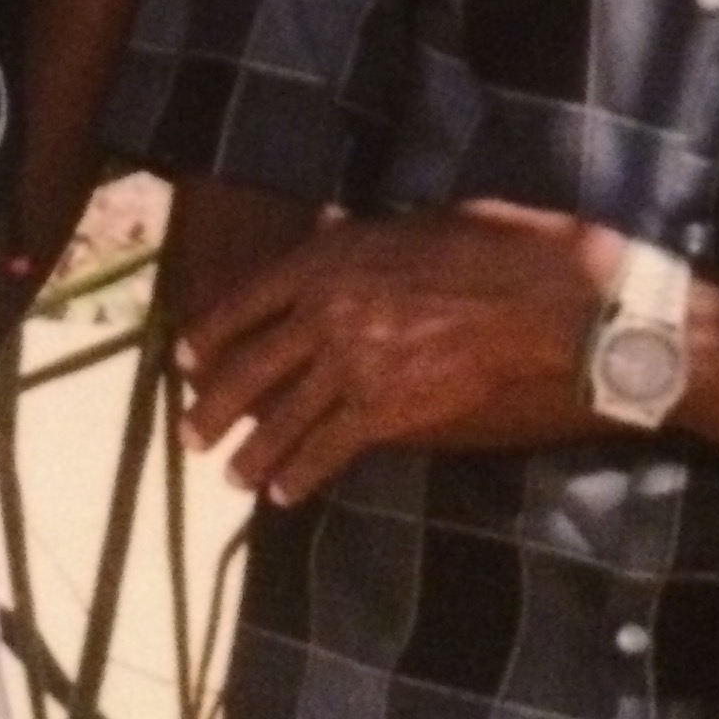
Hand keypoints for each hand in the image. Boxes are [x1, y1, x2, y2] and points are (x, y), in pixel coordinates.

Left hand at [174, 202, 619, 505]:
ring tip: (228, 475)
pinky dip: (299, 475)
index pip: (245, 302)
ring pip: (279, 417)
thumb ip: (354, 237)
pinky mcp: (382, 411)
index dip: (208, 335)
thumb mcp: (404, 224)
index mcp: (324, 260)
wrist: (536, 300)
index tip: (183, 358)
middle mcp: (324, 313)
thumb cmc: (483, 247)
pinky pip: (326, 450)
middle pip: (249, 367)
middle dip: (211, 404)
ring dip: (249, 451)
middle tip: (187, 432)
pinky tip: (282, 494)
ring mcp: (351, 365)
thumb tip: (324, 225)